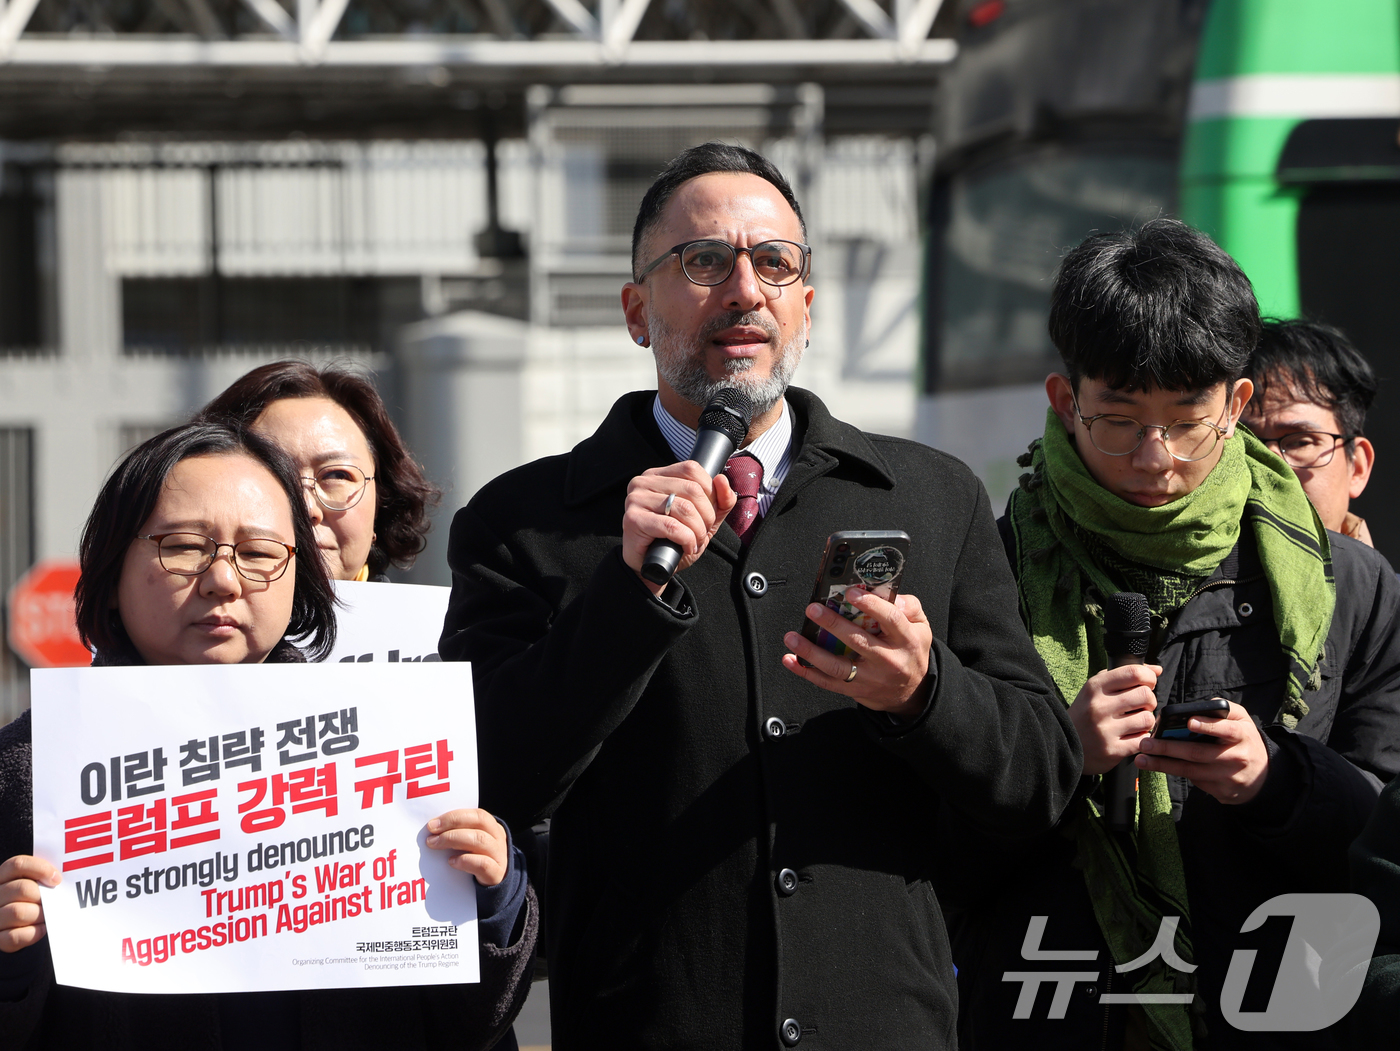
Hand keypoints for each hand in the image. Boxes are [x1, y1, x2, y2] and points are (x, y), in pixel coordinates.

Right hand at [0, 855, 57, 952]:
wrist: (22, 926)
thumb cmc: (35, 901)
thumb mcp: (35, 884)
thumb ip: (42, 878)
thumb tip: (59, 879)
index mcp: (2, 878)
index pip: (17, 864)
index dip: (40, 868)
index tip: (57, 879)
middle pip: (22, 889)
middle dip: (44, 896)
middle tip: (54, 902)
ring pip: (17, 912)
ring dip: (39, 914)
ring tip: (48, 915)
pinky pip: (14, 936)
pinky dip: (34, 932)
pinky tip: (43, 928)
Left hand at [425, 809, 509, 887]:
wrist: (493, 887)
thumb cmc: (476, 860)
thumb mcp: (470, 844)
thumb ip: (458, 833)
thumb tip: (433, 829)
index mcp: (492, 827)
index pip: (476, 814)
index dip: (454, 816)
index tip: (432, 824)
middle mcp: (498, 838)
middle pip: (480, 821)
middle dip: (452, 824)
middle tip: (431, 834)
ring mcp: (499, 855)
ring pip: (480, 840)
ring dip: (454, 839)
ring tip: (435, 845)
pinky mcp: (496, 873)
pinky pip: (482, 863)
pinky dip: (465, 860)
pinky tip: (451, 862)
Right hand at [621, 462, 737, 595]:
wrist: (650, 567)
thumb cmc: (673, 540)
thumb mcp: (703, 518)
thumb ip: (719, 500)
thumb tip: (722, 480)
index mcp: (659, 475)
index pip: (691, 469)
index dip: (710, 491)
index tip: (708, 513)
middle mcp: (644, 482)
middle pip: (692, 489)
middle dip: (706, 516)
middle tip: (702, 533)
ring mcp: (636, 499)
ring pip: (685, 508)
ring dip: (698, 531)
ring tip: (694, 542)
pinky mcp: (633, 519)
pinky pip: (672, 526)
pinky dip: (687, 540)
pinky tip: (685, 548)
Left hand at [781, 591, 934, 719]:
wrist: (912, 692)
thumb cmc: (911, 652)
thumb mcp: (921, 626)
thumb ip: (907, 606)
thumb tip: (880, 593)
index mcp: (906, 640)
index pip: (890, 619)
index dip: (871, 605)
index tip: (851, 593)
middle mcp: (888, 660)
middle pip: (858, 641)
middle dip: (832, 624)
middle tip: (813, 609)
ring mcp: (870, 678)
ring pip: (837, 666)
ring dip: (811, 652)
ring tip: (793, 637)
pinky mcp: (855, 690)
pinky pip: (827, 682)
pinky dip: (805, 672)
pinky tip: (790, 659)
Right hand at [1068, 665, 1161, 775]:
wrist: (1065, 744)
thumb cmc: (1085, 713)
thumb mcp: (1096, 690)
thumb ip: (1124, 676)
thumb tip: (1157, 670)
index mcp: (1095, 687)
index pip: (1134, 673)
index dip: (1149, 677)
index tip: (1148, 683)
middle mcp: (1099, 706)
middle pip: (1146, 695)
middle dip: (1149, 701)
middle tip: (1141, 706)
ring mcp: (1105, 730)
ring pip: (1147, 719)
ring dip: (1146, 720)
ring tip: (1135, 722)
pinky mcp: (1112, 750)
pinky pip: (1143, 739)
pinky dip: (1142, 737)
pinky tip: (1132, 736)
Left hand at [1135, 701, 1268, 803]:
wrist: (1264, 776)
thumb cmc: (1245, 740)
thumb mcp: (1243, 721)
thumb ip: (1225, 710)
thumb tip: (1201, 706)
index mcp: (1242, 736)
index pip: (1227, 730)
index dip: (1208, 726)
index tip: (1188, 722)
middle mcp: (1236, 758)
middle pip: (1199, 753)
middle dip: (1169, 748)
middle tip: (1146, 743)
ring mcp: (1227, 777)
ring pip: (1191, 771)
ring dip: (1163, 765)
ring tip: (1142, 759)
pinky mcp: (1221, 791)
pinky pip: (1194, 780)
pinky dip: (1174, 772)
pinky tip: (1157, 766)